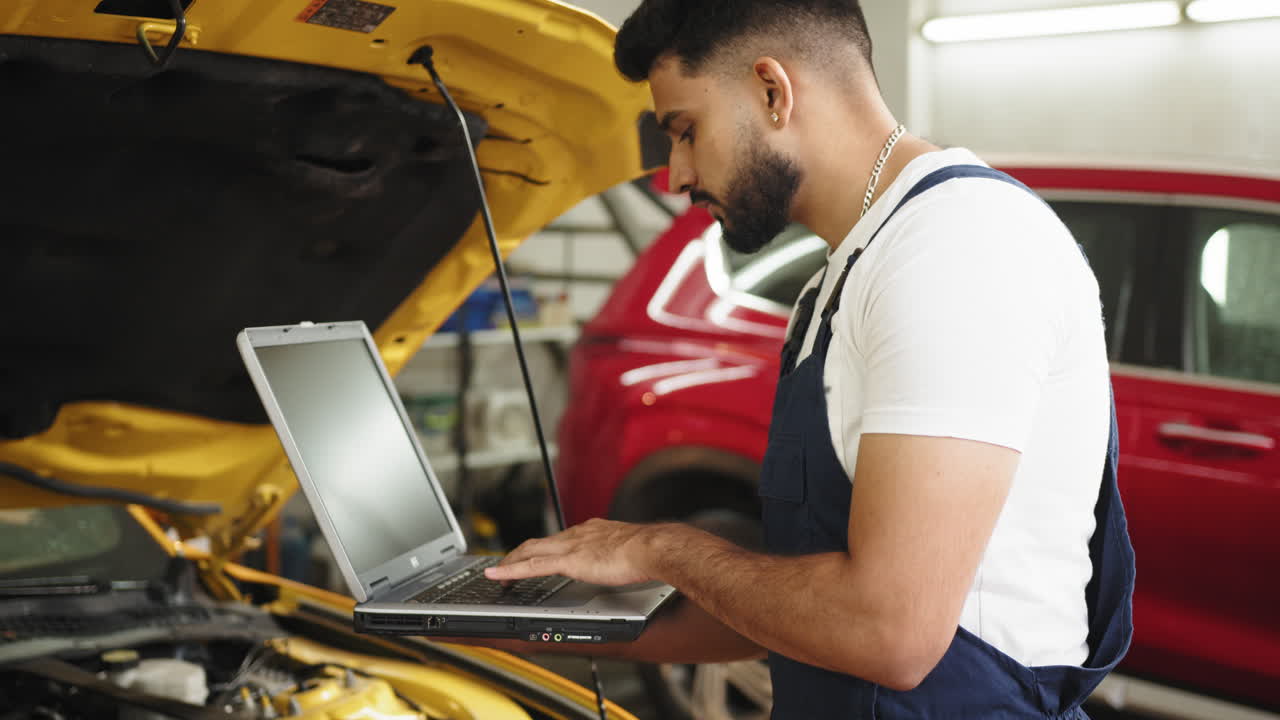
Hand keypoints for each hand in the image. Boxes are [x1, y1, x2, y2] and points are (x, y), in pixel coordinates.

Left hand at [485, 518, 662, 585]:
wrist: (652, 548)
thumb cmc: (647, 551)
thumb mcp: (627, 550)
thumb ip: (618, 554)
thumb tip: (624, 561)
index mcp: (590, 531)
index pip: (558, 538)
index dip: (542, 547)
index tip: (535, 553)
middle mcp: (577, 534)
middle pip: (537, 542)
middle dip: (519, 553)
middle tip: (505, 564)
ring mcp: (570, 546)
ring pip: (530, 551)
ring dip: (511, 562)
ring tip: (497, 573)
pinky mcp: (568, 561)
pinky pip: (532, 566)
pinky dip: (511, 570)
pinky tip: (496, 576)